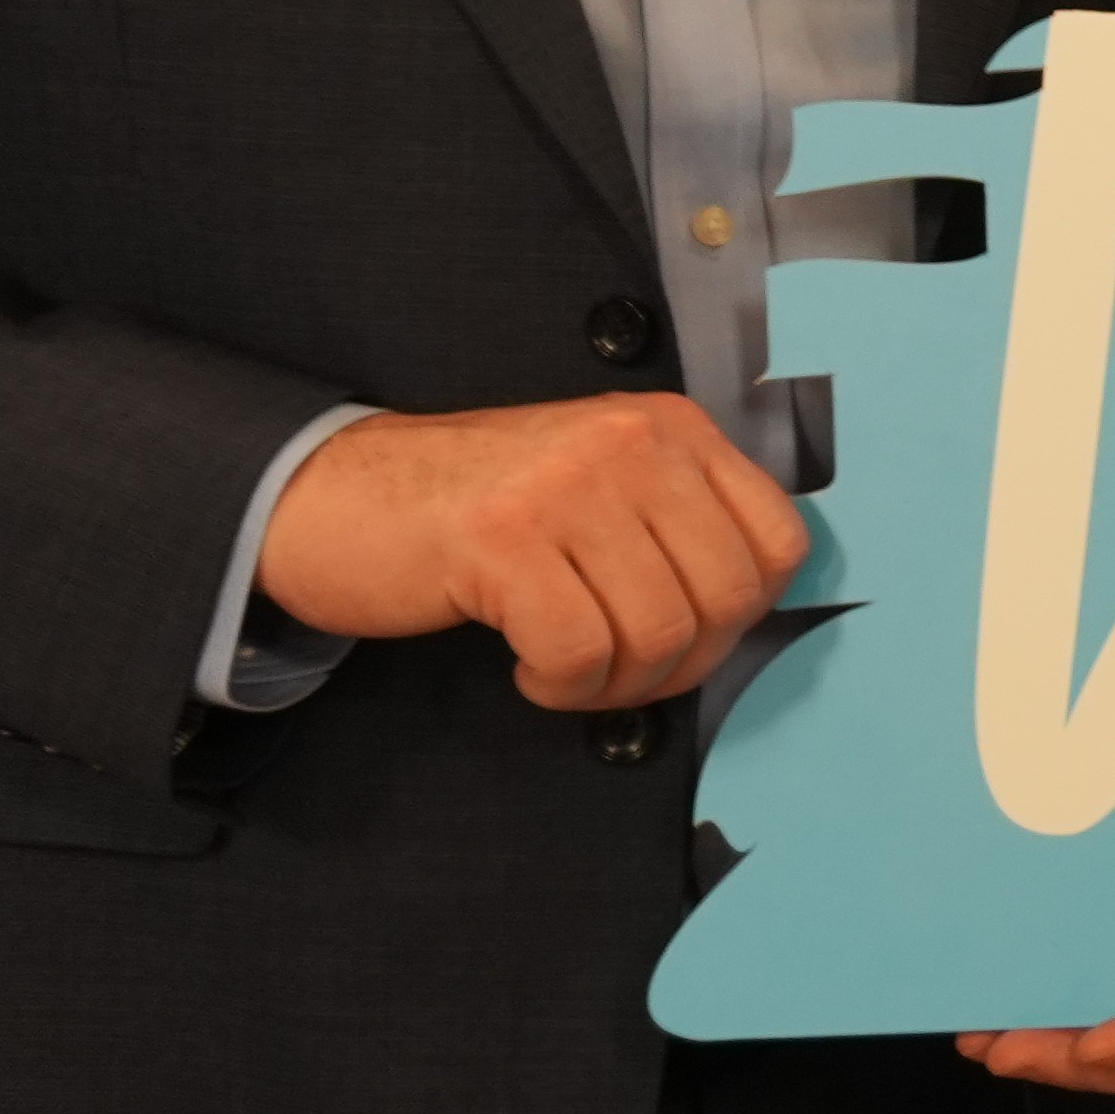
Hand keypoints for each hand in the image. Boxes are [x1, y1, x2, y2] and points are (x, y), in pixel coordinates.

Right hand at [255, 398, 807, 711]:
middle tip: (618, 673)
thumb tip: (744, 617)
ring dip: (617, 686)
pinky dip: (560, 686)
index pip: (781, 541)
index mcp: (671, 427)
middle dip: (681, 666)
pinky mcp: (503, 538)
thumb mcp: (602, 489)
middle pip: (728, 598)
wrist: (333, 493)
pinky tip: (527, 668)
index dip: (743, 617)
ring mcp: (568, 485)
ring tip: (565, 672)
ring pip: (659, 633)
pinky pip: (580, 652)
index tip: (685, 637)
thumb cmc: (477, 512)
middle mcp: (632, 443)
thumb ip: (677, 527)